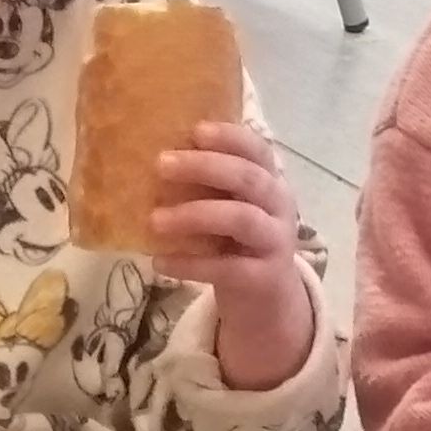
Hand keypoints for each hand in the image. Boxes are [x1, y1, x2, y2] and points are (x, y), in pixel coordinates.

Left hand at [148, 120, 313, 389]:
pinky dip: (191, 264)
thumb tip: (152, 159)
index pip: (257, 149)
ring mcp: (275, 242)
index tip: (196, 131)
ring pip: (241, 219)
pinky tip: (160, 262)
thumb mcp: (228, 206)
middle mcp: (279, 206)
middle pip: (247, 178)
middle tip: (161, 165)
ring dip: (195, 215)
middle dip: (205, 167)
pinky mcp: (264, 278)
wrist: (265, 299)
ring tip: (155, 220)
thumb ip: (205, 185)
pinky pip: (227, 268)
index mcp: (270, 180)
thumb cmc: (237, 242)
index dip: (230, 137)